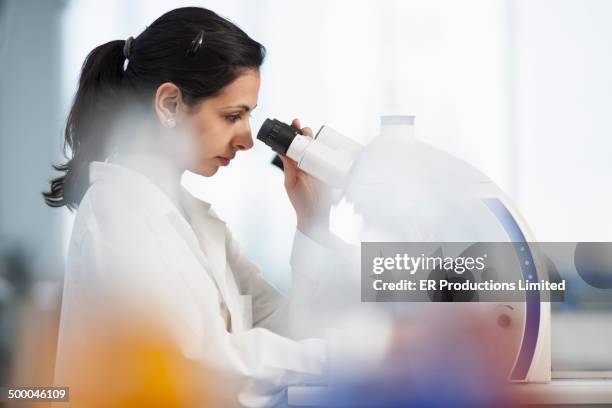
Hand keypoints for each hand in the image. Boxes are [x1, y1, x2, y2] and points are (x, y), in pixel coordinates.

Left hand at [281, 118, 331, 239]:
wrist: (315, 214)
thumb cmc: (300, 201)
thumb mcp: (291, 182)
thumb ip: (288, 167)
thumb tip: (281, 151)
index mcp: (295, 164)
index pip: (294, 145)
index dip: (293, 134)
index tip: (294, 123)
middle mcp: (306, 163)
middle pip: (307, 144)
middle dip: (305, 133)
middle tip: (303, 128)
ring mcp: (319, 166)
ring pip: (318, 149)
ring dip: (316, 140)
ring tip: (311, 134)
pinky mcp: (329, 171)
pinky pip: (330, 158)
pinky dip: (329, 150)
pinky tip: (328, 144)